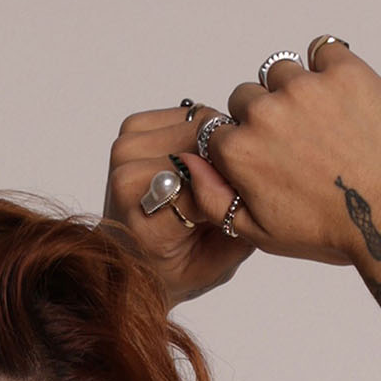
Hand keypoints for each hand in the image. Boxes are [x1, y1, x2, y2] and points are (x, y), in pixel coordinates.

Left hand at [100, 104, 253, 308]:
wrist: (132, 259)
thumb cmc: (175, 268)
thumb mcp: (214, 267)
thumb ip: (233, 225)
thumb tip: (255, 176)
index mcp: (147, 224)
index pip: (204, 181)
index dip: (231, 183)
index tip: (240, 196)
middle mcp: (128, 181)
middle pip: (203, 143)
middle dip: (223, 160)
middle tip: (228, 185)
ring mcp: (125, 151)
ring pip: (197, 122)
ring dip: (212, 146)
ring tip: (208, 177)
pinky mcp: (130, 129)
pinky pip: (185, 113)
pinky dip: (197, 132)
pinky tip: (193, 162)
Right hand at [196, 44, 380, 275]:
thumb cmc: (328, 231)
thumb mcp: (259, 232)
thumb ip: (214, 197)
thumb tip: (189, 162)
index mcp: (239, 152)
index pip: (221, 128)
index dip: (243, 144)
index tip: (268, 157)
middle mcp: (265, 113)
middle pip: (247, 96)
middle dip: (265, 116)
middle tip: (297, 143)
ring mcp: (305, 87)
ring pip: (282, 71)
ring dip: (294, 89)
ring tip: (321, 122)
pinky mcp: (344, 70)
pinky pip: (323, 49)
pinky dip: (327, 66)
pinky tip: (340, 98)